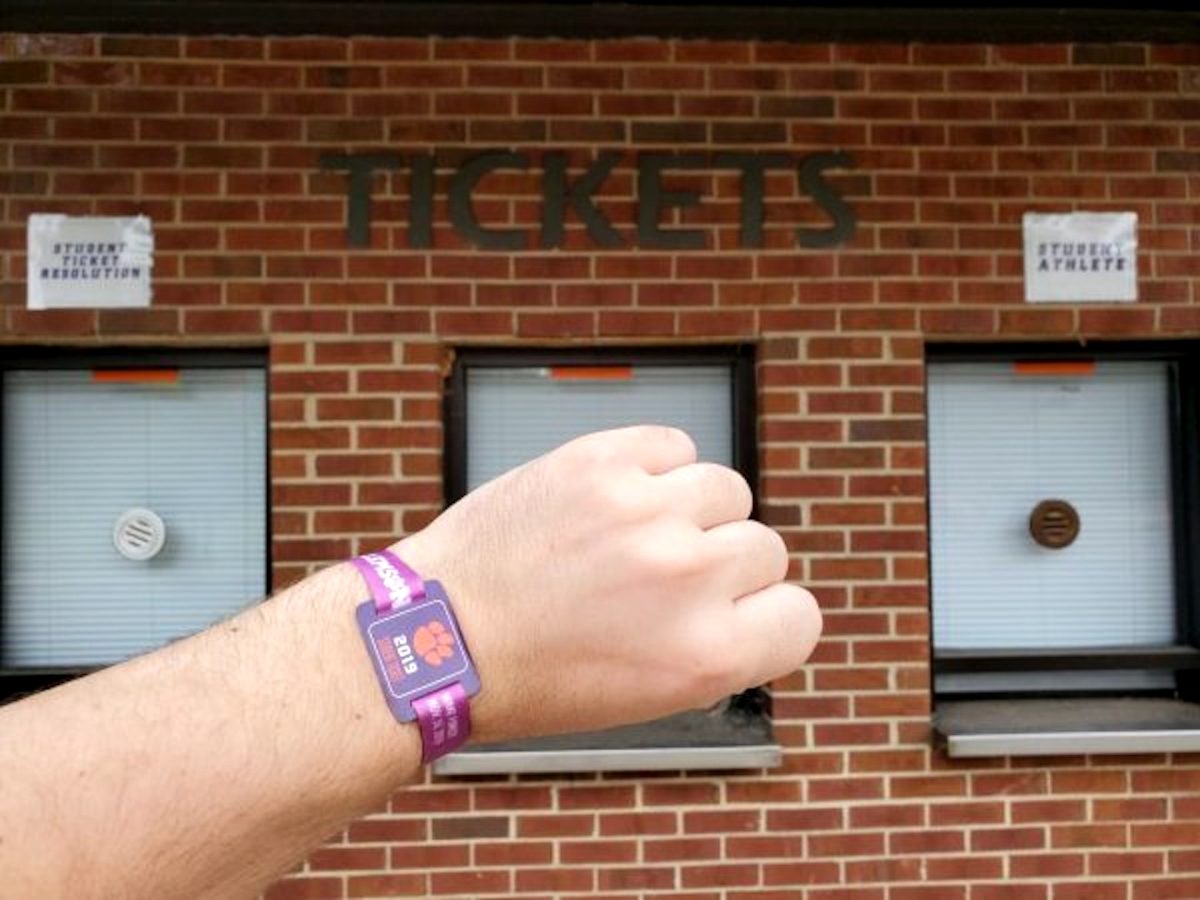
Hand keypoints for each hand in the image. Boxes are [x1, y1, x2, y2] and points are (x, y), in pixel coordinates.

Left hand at [395, 425, 821, 743]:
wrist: (438, 636)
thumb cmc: (535, 675)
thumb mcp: (648, 694)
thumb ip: (716, 642)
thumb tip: (754, 590)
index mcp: (708, 656)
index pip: (801, 614)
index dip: (766, 615)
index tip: (733, 613)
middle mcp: (687, 579)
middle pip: (764, 547)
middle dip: (720, 565)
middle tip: (659, 582)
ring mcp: (644, 512)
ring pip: (726, 490)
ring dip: (691, 512)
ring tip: (633, 537)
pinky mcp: (600, 463)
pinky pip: (675, 446)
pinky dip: (656, 467)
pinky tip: (617, 498)